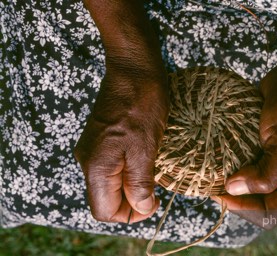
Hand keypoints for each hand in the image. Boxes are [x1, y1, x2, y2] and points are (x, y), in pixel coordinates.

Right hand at [75, 0, 168, 222]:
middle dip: (132, 202)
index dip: (131, 215)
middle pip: (105, 199)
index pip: (104, 211)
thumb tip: (142, 209)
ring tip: (154, 176)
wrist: (133, 69)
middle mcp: (88, 161)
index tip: (155, 203)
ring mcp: (92, 149)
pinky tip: (146, 162)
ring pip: (110, 184)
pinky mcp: (100, 140)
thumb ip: (140, 183)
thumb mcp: (146, 148)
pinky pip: (112, 168)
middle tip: (157, 191)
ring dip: (132, 187)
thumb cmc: (142, 104)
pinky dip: (129, 173)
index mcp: (97, 167)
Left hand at [213, 68, 276, 228]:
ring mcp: (270, 164)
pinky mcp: (258, 150)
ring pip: (246, 185)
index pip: (270, 212)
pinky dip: (227, 166)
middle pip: (256, 202)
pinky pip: (241, 166)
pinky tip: (215, 160)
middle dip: (234, 196)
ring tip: (211, 174)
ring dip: (228, 183)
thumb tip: (233, 190)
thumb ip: (265, 175)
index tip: (222, 194)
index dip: (245, 208)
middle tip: (212, 185)